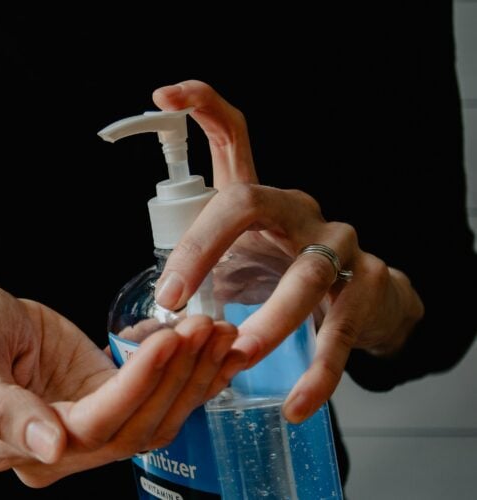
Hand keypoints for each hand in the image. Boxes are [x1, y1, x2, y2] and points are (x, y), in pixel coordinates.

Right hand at [0, 280, 239, 486]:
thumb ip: (1, 407)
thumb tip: (49, 447)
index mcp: (20, 446)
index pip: (94, 425)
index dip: (137, 385)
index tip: (169, 339)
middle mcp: (60, 451)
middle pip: (135, 427)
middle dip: (176, 376)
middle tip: (204, 326)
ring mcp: (86, 430)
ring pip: (154, 419)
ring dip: (192, 378)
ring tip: (219, 331)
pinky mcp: (104, 404)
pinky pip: (155, 401)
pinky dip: (190, 378)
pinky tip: (218, 351)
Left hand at [151, 80, 423, 422]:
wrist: (366, 300)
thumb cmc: (282, 274)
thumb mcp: (236, 265)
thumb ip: (191, 286)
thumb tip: (137, 329)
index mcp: (259, 200)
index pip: (234, 137)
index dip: (202, 107)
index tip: (164, 93)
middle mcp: (297, 210)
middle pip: (248, 203)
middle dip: (204, 249)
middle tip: (174, 301)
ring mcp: (338, 246)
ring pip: (303, 278)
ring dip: (267, 320)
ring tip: (238, 355)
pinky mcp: (366, 290)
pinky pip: (339, 335)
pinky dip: (317, 374)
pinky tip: (294, 402)